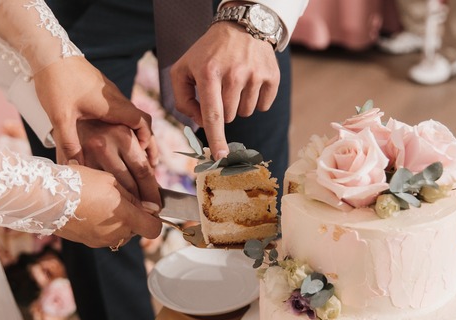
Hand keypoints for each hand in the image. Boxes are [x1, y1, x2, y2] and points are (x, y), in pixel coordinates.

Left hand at [33, 56, 158, 167]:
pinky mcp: (101, 89)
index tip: (144, 156)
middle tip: (147, 160)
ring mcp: (109, 92)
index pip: (143, 123)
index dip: (148, 141)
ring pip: (131, 114)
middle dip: (147, 140)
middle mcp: (116, 98)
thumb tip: (76, 167)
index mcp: (112, 105)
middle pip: (142, 120)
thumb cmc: (56, 83)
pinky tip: (113, 133)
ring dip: (135, 132)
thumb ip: (69, 143)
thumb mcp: (60, 117)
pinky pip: (121, 108)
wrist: (50, 52)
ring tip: (132, 150)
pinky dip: (124, 123)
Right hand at [55, 165, 161, 247]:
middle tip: (120, 199)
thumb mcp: (111, 181)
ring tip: (102, 202)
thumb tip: (149, 207)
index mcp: (126, 218)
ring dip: (117, 222)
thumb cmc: (79, 183)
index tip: (150, 209)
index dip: (155, 220)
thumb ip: (133, 197)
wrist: (46, 196)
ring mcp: (100, 241)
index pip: (154, 229)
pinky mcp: (86, 242)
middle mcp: (115, 234)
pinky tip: (90, 209)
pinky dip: (102, 225)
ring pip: (119, 234)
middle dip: (133, 217)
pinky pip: (103, 235)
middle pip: (136, 231)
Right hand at [78, 120, 161, 206]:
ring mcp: (85, 157)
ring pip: (109, 191)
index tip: (157, 206)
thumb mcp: (128, 127)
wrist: (70, 111)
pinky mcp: (72, 165)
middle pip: (128, 186)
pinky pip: (92, 188)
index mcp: (122, 135)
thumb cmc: (105, 121)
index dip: (152, 193)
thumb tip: (156, 173)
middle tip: (146, 213)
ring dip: (122, 205)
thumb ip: (146, 147)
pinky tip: (108, 203)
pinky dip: (103, 199)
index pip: (143, 171)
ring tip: (129, 211)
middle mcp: (103, 146)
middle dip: (140, 203)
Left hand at [170, 22, 279, 158]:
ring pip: (246, 112)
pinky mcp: (272, 76)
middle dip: (224, 109)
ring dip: (239, 104)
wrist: (241, 26)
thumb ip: (183, 100)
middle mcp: (234, 74)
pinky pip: (263, 106)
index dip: (216, 137)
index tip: (220, 156)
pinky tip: (251, 82)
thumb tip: (200, 123)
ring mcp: (255, 75)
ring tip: (236, 81)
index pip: (213, 114)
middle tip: (222, 87)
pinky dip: (256, 100)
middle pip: (230, 116)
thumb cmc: (207, 53)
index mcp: (209, 73)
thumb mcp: (183, 69)